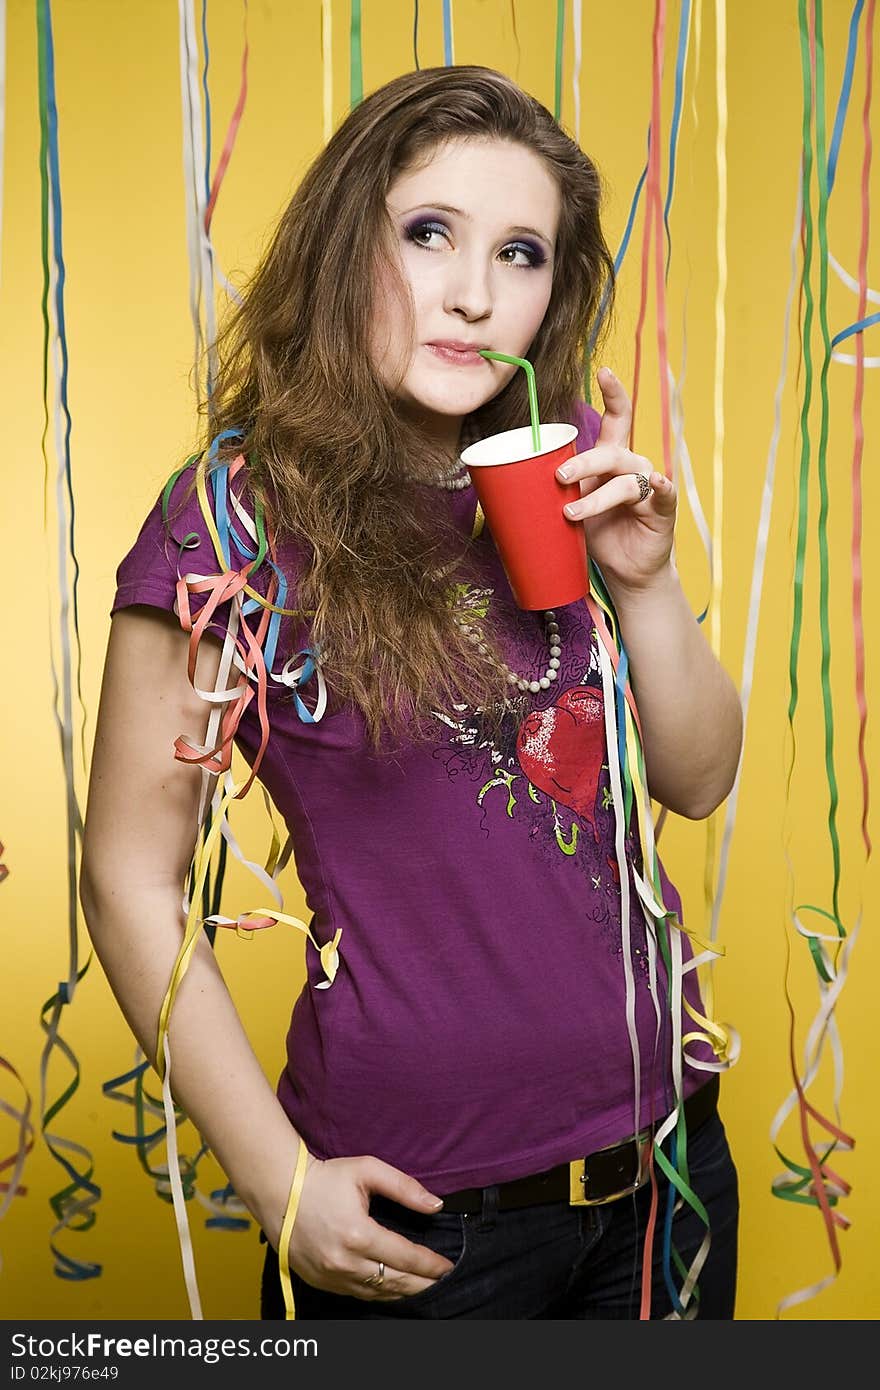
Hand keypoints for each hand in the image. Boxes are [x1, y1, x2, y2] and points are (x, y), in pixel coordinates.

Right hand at [280, 1154, 455, 1301]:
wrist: (280, 1191)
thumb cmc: (325, 1177)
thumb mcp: (367, 1171)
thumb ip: (404, 1187)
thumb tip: (435, 1205)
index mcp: (358, 1234)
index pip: (406, 1257)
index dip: (430, 1264)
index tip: (448, 1266)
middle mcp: (345, 1262)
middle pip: (395, 1281)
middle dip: (423, 1283)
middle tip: (443, 1282)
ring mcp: (331, 1276)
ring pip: (377, 1293)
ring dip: (403, 1292)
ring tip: (423, 1287)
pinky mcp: (321, 1282)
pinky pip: (358, 1294)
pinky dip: (379, 1293)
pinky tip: (393, 1288)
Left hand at [556, 367, 676, 594]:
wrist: (626, 572)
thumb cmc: (598, 535)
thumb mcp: (571, 508)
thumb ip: (552, 492)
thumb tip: (501, 487)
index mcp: (612, 459)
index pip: (617, 419)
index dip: (613, 394)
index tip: (604, 371)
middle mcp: (633, 466)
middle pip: (611, 453)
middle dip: (583, 463)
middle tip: (559, 476)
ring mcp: (649, 487)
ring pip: (626, 481)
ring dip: (597, 497)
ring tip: (571, 513)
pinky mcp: (662, 510)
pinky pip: (662, 494)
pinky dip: (660, 487)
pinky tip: (655, 482)